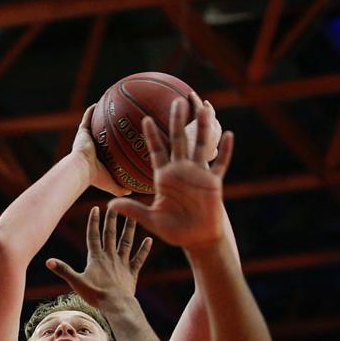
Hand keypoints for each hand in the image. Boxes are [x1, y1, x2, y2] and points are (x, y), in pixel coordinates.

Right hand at [45, 206, 152, 310]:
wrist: (116, 305)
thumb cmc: (95, 295)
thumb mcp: (76, 282)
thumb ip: (63, 270)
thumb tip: (47, 261)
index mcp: (96, 257)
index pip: (93, 235)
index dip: (94, 222)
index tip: (96, 208)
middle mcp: (110, 256)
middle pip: (110, 234)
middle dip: (111, 219)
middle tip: (114, 206)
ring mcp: (122, 263)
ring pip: (126, 242)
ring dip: (129, 228)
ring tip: (132, 216)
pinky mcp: (132, 272)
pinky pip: (139, 258)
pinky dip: (144, 249)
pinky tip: (149, 239)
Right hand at [71, 104, 131, 196]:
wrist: (81, 170)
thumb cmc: (96, 178)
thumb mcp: (111, 184)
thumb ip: (120, 188)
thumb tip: (131, 191)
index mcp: (97, 158)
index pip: (106, 149)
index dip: (112, 144)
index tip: (120, 139)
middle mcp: (91, 147)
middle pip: (100, 135)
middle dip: (106, 129)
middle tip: (116, 121)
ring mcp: (85, 139)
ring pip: (93, 124)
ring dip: (99, 116)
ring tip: (107, 107)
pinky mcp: (82, 132)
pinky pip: (86, 118)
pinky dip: (91, 111)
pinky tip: (98, 103)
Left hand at [108, 98, 233, 248]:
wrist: (197, 239)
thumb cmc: (174, 230)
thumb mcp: (151, 220)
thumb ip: (133, 210)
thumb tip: (110, 205)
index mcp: (165, 177)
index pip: (157, 151)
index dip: (151, 135)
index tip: (145, 118)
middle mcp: (181, 171)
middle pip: (179, 140)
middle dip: (177, 121)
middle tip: (176, 101)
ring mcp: (198, 174)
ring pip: (200, 145)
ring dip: (202, 127)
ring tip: (203, 108)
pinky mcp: (213, 182)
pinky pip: (220, 164)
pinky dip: (224, 151)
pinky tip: (229, 135)